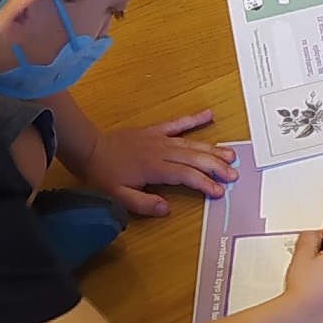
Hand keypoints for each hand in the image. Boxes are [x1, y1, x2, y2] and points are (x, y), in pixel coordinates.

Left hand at [62, 111, 236, 217]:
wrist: (88, 148)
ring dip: (212, 149)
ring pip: (191, 143)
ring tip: (231, 155)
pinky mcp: (155, 131)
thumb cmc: (103, 175)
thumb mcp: (118, 196)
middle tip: (233, 175)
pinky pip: (177, 123)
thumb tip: (167, 208)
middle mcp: (161, 151)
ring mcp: (160, 138)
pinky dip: (194, 119)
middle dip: (216, 166)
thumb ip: (143, 204)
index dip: (204, 183)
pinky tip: (209, 114)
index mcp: (154, 167)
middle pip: (194, 157)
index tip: (219, 191)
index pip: (186, 175)